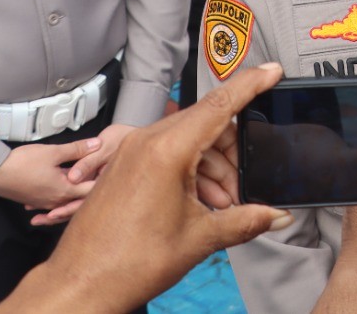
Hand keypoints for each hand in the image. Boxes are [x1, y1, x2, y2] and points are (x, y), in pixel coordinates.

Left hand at [0, 63, 290, 313]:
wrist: (80, 286)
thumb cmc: (126, 263)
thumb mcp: (199, 239)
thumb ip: (245, 220)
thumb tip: (276, 215)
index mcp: (166, 150)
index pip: (220, 104)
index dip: (251, 84)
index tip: (272, 70)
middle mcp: (146, 143)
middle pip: (208, 127)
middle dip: (234, 155)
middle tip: (246, 188)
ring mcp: (132, 153)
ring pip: (189, 142)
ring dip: (213, 169)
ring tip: (222, 208)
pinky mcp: (124, 167)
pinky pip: (168, 155)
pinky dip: (191, 172)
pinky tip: (200, 204)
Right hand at [25, 123, 138, 225]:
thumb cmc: (21, 164)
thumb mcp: (53, 152)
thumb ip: (77, 149)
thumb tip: (96, 145)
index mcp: (64, 190)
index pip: (92, 190)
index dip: (105, 181)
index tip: (113, 172)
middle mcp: (56, 201)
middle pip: (82, 198)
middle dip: (94, 189)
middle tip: (106, 178)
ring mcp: (45, 202)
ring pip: (69, 200)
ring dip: (79, 193)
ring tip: (90, 184)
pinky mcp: (37, 200)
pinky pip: (55, 202)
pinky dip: (64, 197)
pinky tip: (66, 189)